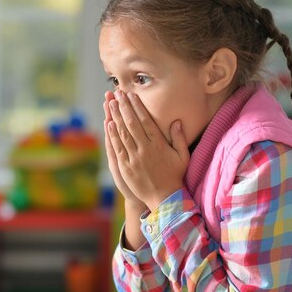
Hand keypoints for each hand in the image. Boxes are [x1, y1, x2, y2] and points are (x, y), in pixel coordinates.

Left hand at [106, 90, 188, 209]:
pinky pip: (117, 148)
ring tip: (110, 103)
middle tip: (117, 93)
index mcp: (159, 145)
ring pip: (123, 133)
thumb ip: (179, 138)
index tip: (131, 95)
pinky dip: (113, 135)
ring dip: (116, 117)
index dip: (137, 107)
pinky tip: (109, 123)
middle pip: (132, 123)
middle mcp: (145, 149)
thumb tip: (176, 121)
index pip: (146, 121)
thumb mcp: (182, 156)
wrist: (164, 198)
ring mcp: (134, 158)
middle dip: (124, 107)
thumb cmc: (174, 176)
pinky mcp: (125, 167)